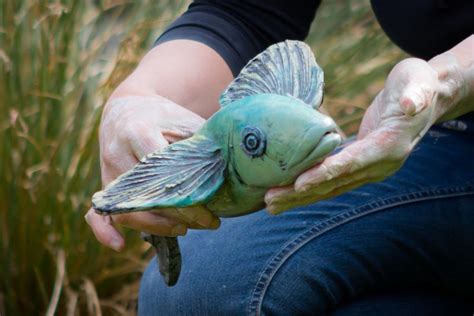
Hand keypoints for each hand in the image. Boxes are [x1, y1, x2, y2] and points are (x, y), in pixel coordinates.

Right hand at [85, 95, 219, 250]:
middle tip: (209, 223)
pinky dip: (104, 231)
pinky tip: (121, 245)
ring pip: (127, 209)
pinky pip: (96, 213)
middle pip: (146, 195)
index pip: (162, 173)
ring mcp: (106, 171)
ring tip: (187, 229)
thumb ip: (203, 144)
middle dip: (179, 215)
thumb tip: (232, 172)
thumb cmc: (164, 116)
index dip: (187, 197)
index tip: (211, 212)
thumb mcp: (186, 121)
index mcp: (138, 132)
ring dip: (157, 226)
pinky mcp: (104, 184)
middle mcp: (116, 153)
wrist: (129, 108)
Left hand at [265, 58, 445, 213]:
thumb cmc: (419, 84)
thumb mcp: (420, 81)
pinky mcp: (360, 164)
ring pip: (331, 187)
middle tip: (270, 202)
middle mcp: (379, 165)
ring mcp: (370, 168)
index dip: (326, 174)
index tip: (299, 184)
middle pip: (335, 183)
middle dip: (302, 193)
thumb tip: (411, 103)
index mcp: (390, 146)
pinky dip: (310, 186)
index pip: (353, 163)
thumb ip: (416, 93)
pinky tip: (289, 190)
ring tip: (271, 204)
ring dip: (300, 197)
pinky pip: (332, 180)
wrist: (428, 98)